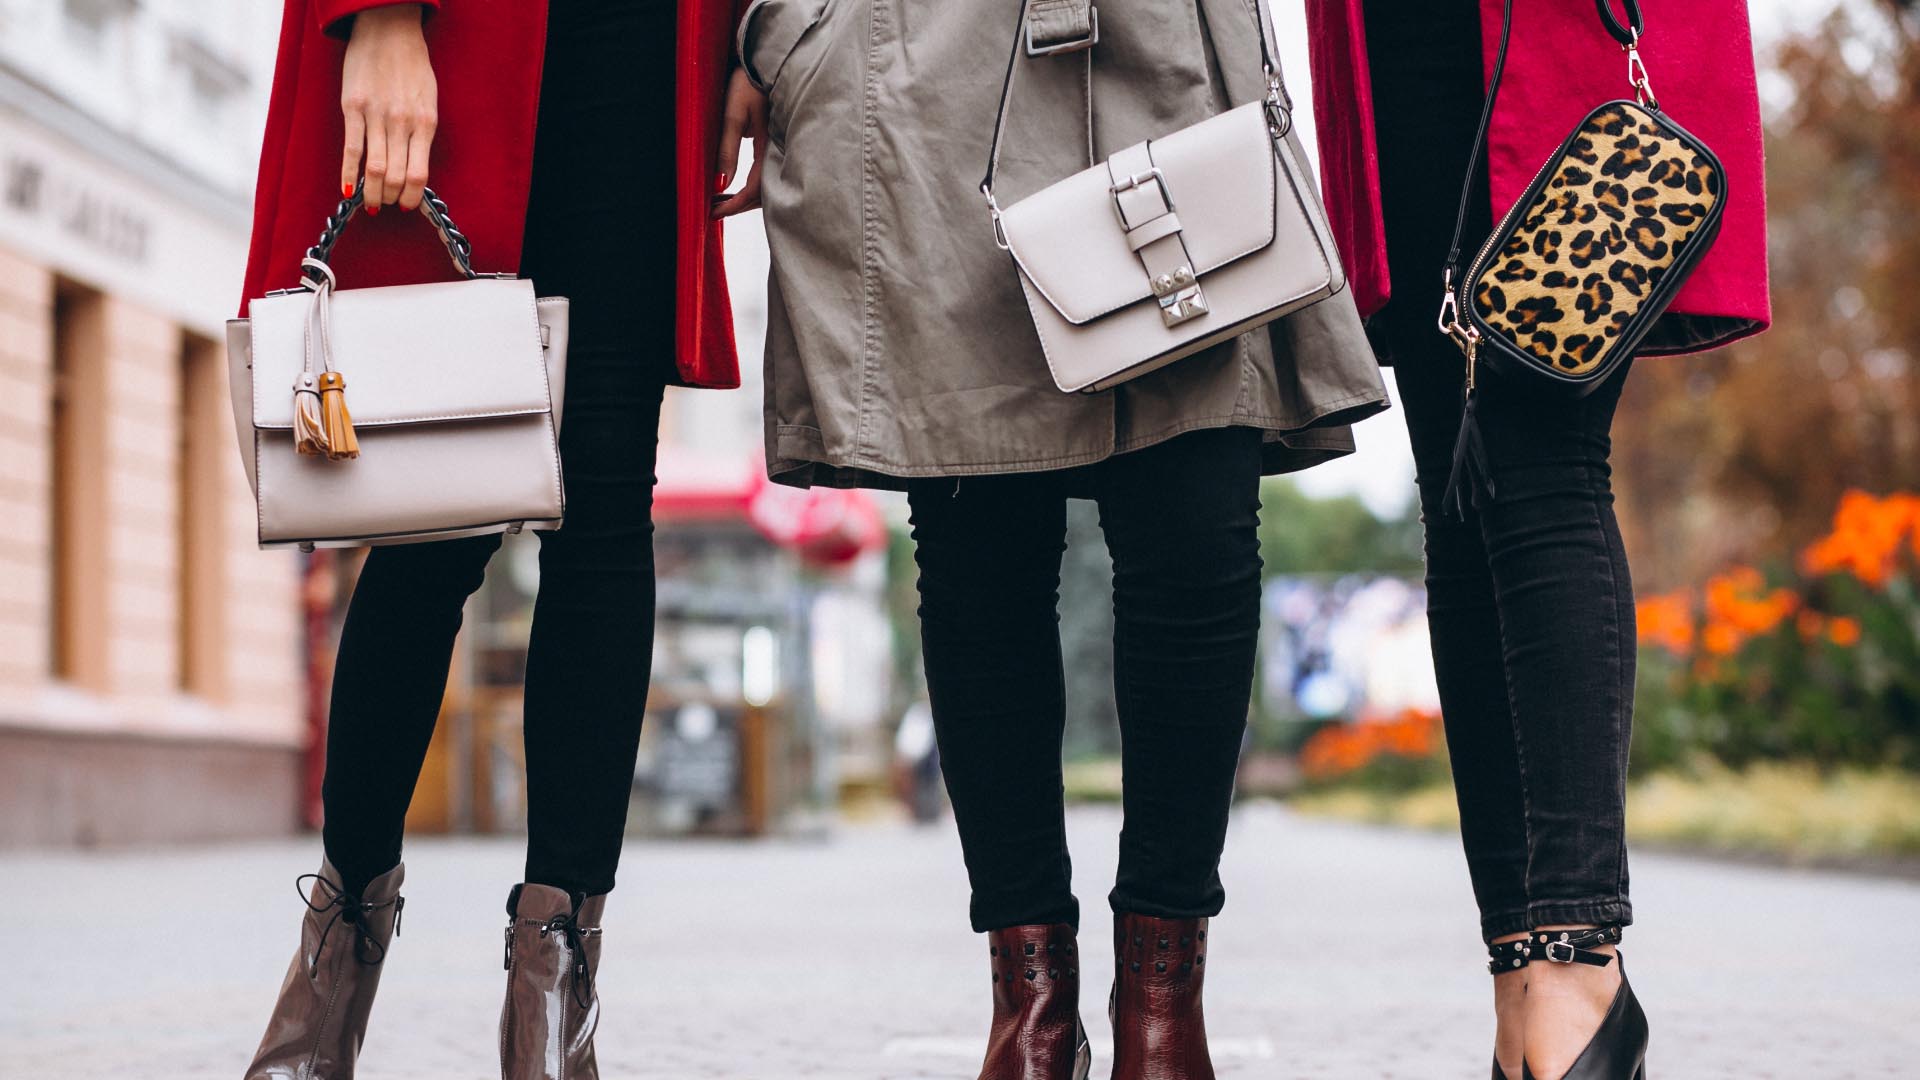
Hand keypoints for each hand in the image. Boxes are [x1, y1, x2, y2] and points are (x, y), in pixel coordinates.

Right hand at [340, 4, 436, 212]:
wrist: (388, 31)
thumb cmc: (411, 66)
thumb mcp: (428, 100)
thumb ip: (422, 130)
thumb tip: (415, 164)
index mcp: (425, 123)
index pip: (419, 175)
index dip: (412, 197)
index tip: (407, 205)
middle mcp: (402, 123)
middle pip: (396, 177)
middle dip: (391, 198)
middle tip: (387, 204)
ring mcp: (376, 116)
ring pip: (374, 169)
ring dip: (372, 194)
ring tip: (371, 204)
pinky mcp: (353, 108)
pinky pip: (351, 149)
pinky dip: (348, 175)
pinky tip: (348, 191)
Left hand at [712, 67, 768, 218]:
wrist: (764, 65)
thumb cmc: (748, 85)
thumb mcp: (734, 116)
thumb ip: (728, 150)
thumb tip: (721, 183)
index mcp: (768, 148)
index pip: (753, 189)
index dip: (733, 205)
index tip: (713, 213)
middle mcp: (776, 153)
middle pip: (761, 194)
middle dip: (737, 207)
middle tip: (712, 212)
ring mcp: (777, 150)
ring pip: (764, 187)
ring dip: (743, 199)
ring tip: (719, 202)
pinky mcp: (774, 146)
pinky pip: (764, 175)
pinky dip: (750, 187)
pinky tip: (734, 187)